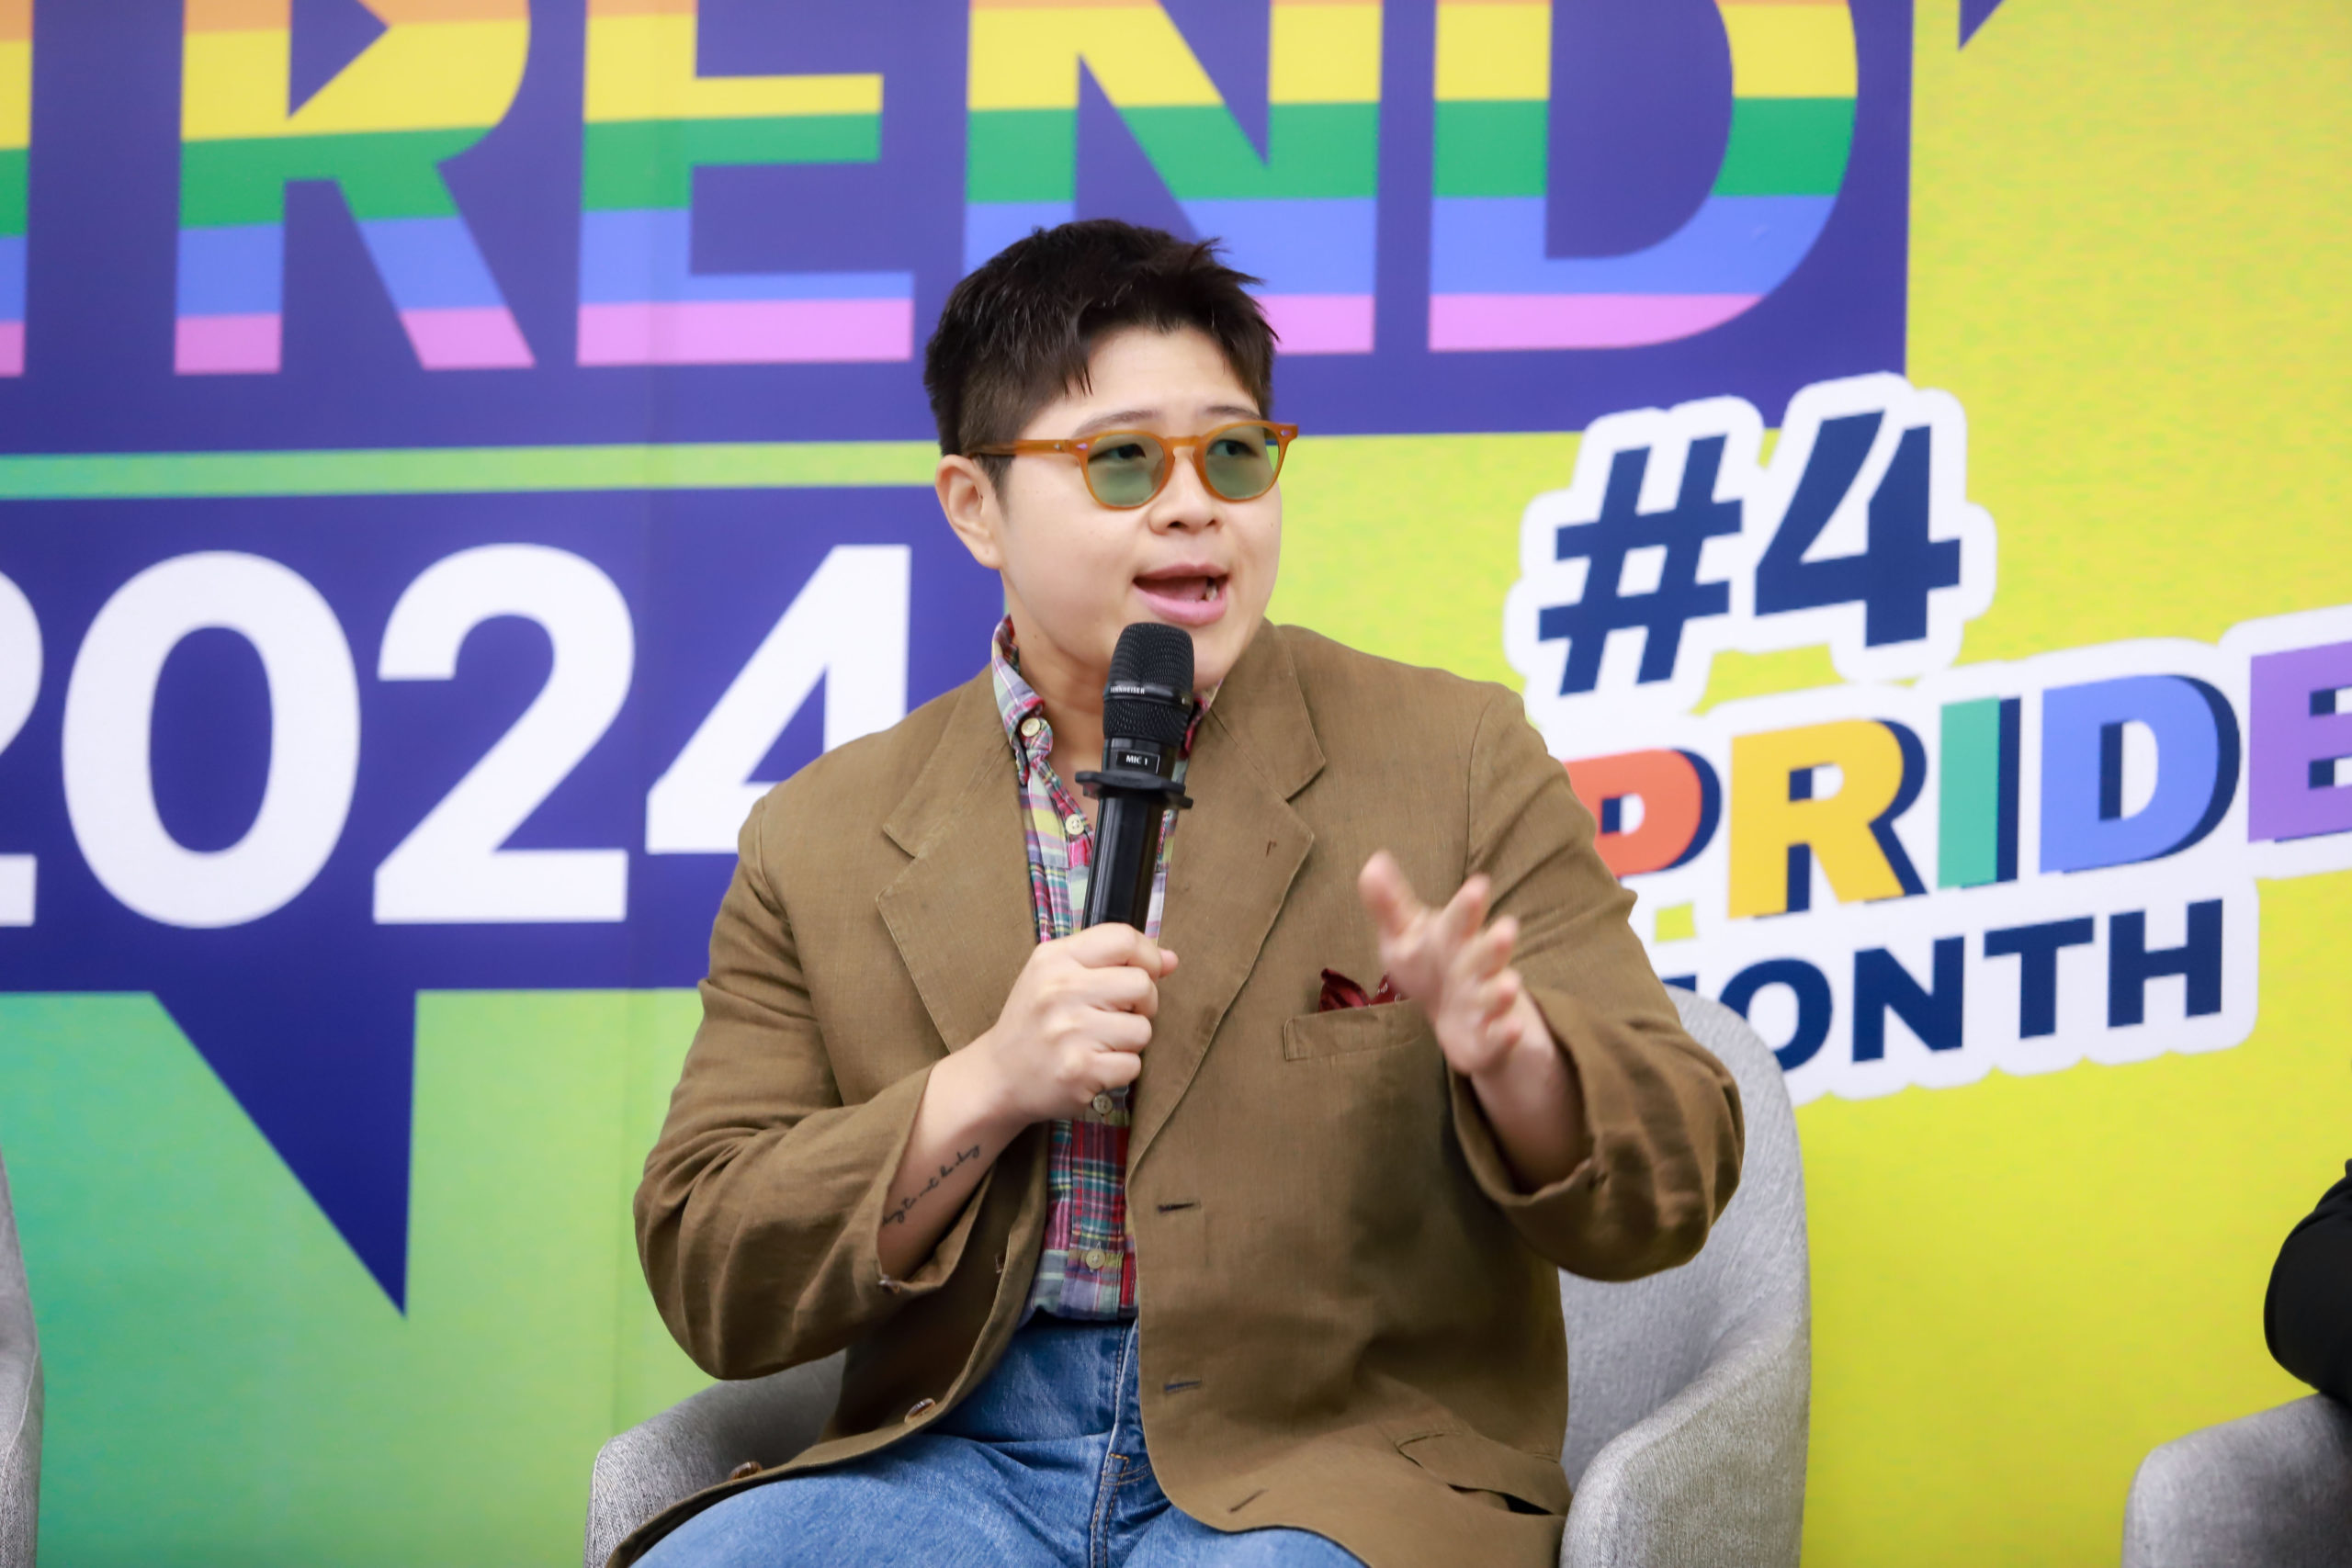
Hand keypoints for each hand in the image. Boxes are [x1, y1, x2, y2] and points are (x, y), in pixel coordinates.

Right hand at [971, 923, 1177, 1125]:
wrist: (999, 1076)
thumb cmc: (1035, 1022)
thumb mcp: (1057, 975)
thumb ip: (1111, 961)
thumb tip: (1170, 959)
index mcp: (1055, 959)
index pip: (1123, 938)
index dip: (1148, 956)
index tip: (1146, 973)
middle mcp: (1060, 990)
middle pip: (1142, 984)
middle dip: (1144, 1002)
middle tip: (1122, 1014)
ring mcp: (1069, 1032)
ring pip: (1142, 1029)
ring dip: (1131, 1041)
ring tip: (1101, 1042)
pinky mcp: (1079, 1070)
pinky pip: (1132, 1065)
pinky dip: (1120, 1070)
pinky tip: (1095, 1065)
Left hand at [1357, 851, 1548, 1080]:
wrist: (1458, 1018)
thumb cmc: (1431, 964)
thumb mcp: (1406, 935)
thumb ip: (1390, 903)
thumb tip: (1372, 863)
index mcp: (1455, 937)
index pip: (1461, 918)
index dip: (1468, 905)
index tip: (1478, 885)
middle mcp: (1476, 966)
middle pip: (1486, 954)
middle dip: (1495, 943)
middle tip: (1506, 929)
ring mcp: (1485, 1002)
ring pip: (1496, 994)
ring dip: (1502, 991)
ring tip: (1510, 984)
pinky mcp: (1489, 1037)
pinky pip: (1499, 1035)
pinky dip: (1506, 1034)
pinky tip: (1512, 1029)